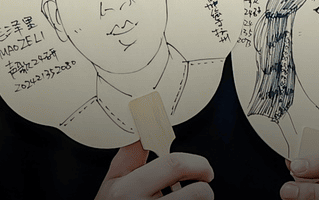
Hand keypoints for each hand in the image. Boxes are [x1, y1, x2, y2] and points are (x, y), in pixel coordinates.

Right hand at [95, 140, 213, 198]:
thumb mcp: (112, 180)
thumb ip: (130, 154)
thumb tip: (146, 126)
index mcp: (128, 190)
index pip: (173, 165)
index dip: (196, 163)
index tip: (203, 166)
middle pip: (196, 193)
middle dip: (205, 186)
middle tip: (204, 182)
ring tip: (188, 198)